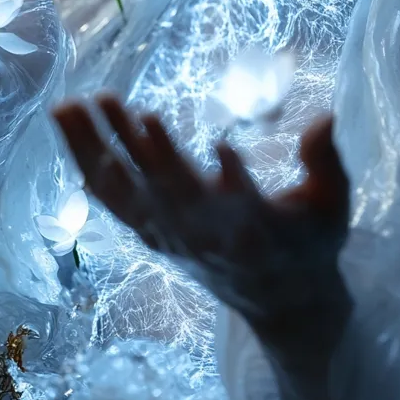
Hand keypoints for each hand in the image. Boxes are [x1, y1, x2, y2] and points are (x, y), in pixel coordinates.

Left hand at [53, 95, 351, 354]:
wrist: (282, 301)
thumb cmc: (310, 242)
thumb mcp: (332, 207)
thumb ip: (326, 162)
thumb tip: (325, 117)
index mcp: (252, 229)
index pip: (222, 198)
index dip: (187, 161)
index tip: (178, 131)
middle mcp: (202, 236)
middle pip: (159, 189)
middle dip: (131, 145)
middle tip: (106, 98)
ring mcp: (170, 238)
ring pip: (123, 193)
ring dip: (92, 150)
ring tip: (67, 105)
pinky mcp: (153, 236)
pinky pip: (112, 200)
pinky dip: (87, 165)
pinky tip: (69, 129)